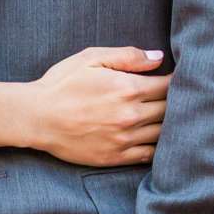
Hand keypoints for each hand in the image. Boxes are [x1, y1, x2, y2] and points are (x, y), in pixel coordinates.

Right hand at [28, 47, 169, 165]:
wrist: (36, 117)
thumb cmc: (61, 84)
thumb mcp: (90, 58)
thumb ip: (127, 56)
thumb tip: (159, 58)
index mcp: (127, 88)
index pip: (169, 85)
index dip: (176, 81)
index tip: (174, 80)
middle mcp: (130, 115)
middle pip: (171, 110)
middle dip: (176, 102)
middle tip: (176, 98)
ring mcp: (124, 139)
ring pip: (164, 133)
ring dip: (170, 125)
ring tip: (169, 118)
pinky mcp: (116, 157)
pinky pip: (149, 155)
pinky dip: (158, 147)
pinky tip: (154, 138)